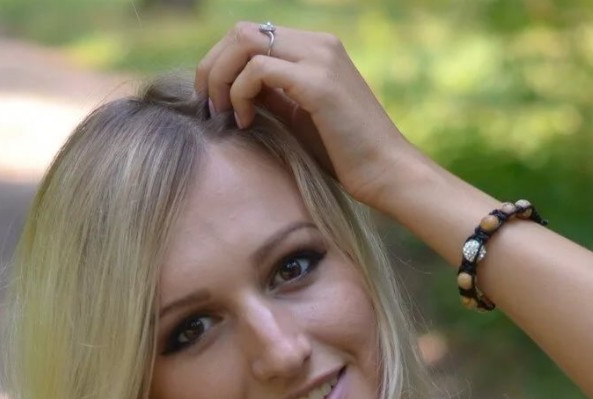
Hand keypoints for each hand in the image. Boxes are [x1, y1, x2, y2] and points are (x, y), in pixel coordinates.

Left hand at [194, 22, 416, 208]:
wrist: (385, 173)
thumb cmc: (343, 155)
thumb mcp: (299, 118)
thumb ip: (272, 96)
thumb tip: (232, 90)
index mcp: (314, 49)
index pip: (251, 35)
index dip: (221, 63)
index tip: (212, 101)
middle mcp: (318, 44)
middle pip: (242, 30)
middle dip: (212, 67)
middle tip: (206, 106)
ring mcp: (320, 58)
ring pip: (245, 41)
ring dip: (220, 78)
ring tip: (221, 114)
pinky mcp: (319, 83)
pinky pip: (258, 71)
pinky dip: (239, 94)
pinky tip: (245, 122)